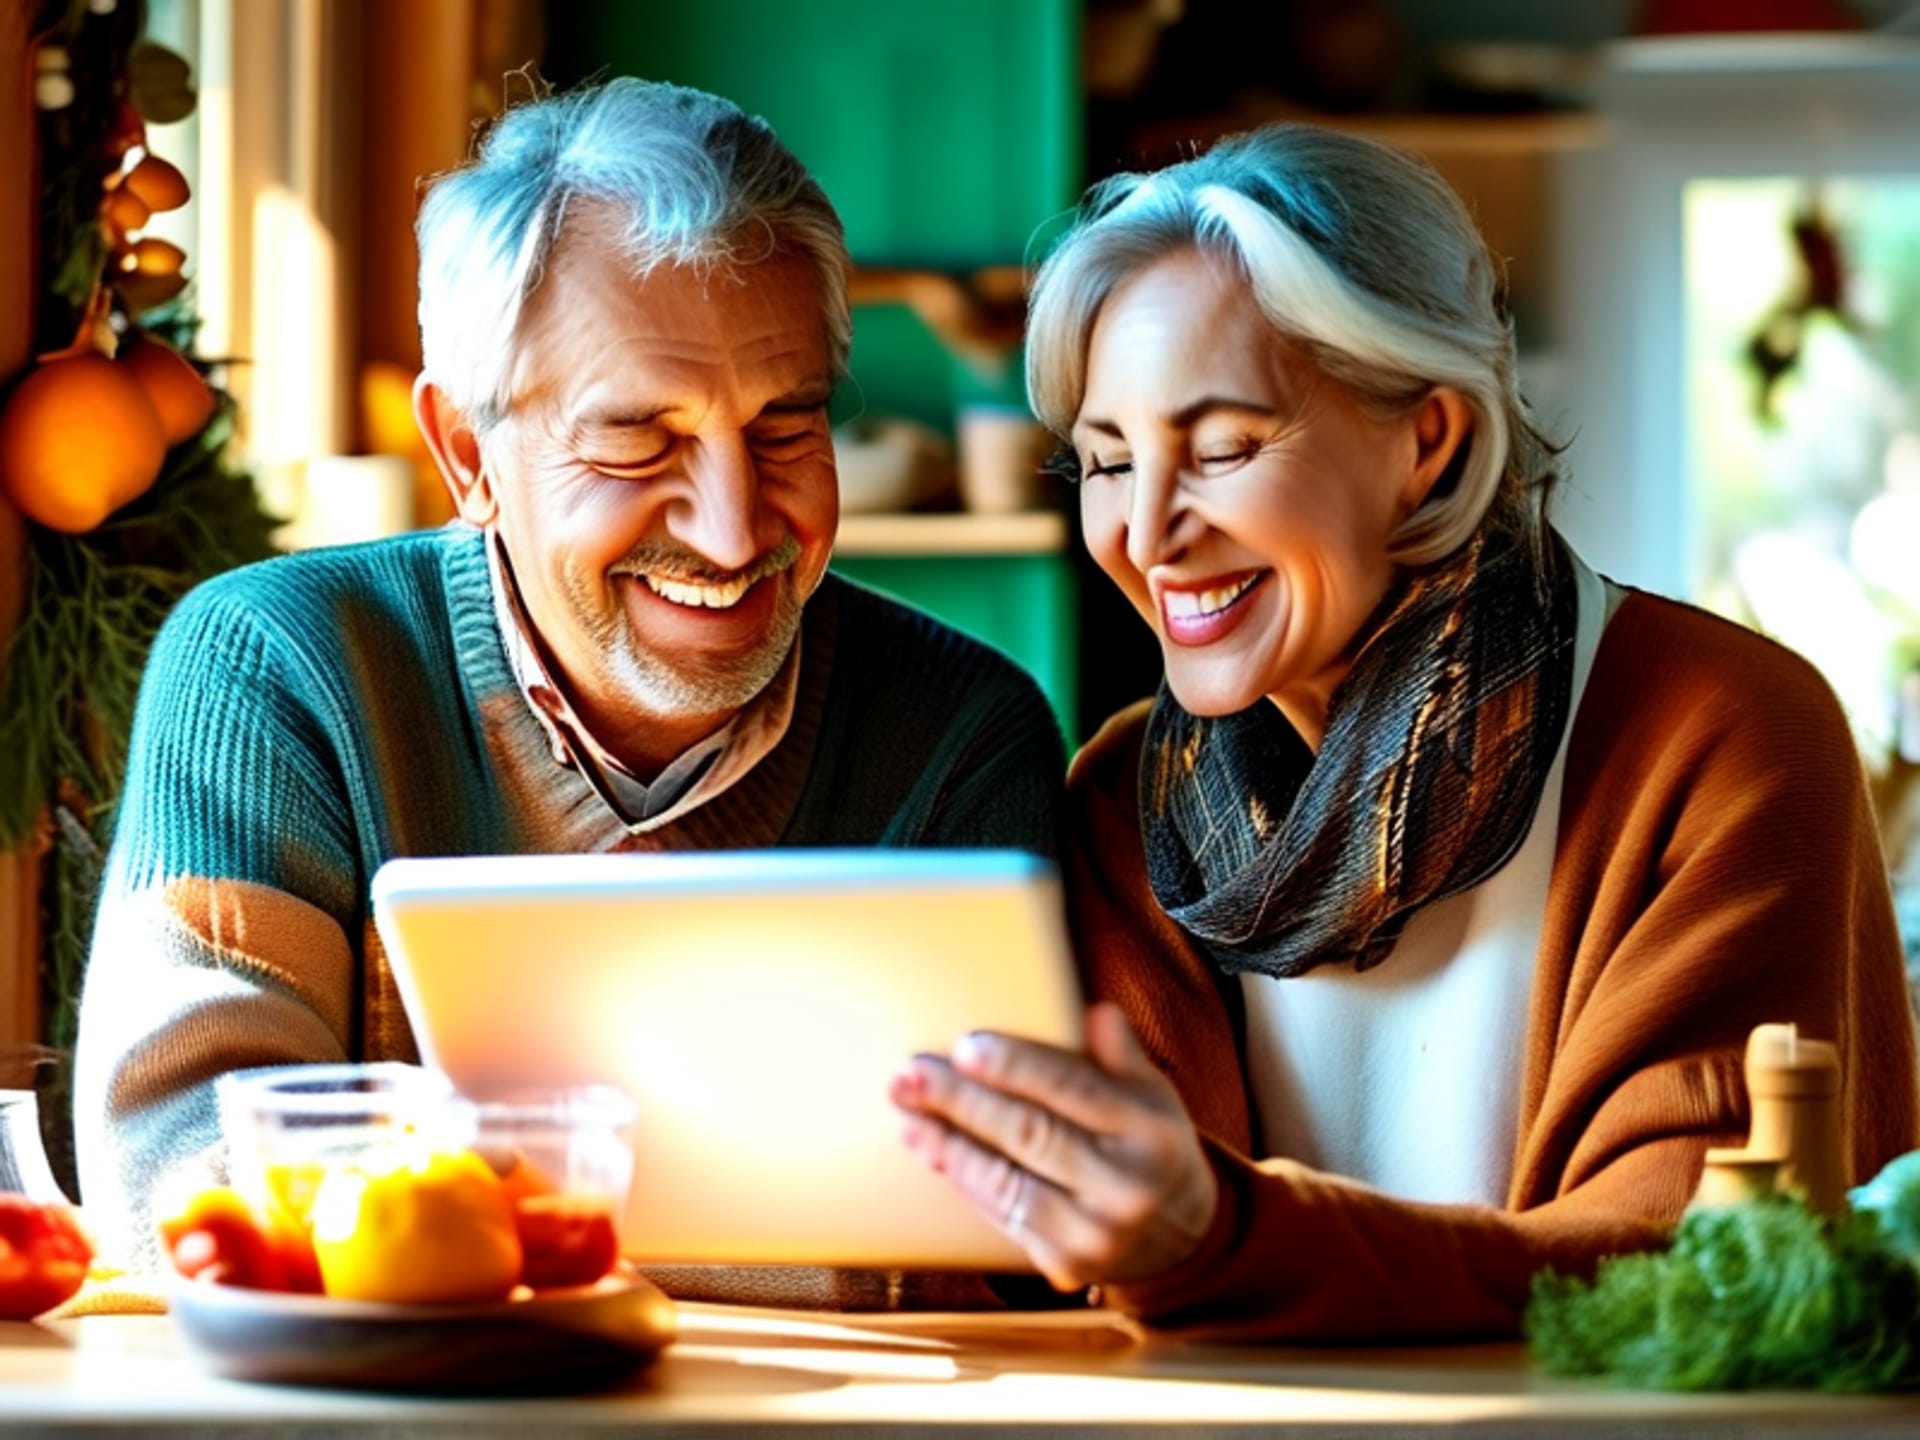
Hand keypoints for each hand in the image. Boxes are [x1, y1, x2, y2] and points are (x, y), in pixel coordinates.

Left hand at [889, 1001, 1217, 1290]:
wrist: (1177, 1232)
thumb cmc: (1148, 1144)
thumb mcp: (1152, 1094)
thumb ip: (1121, 1056)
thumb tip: (1098, 1014)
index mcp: (1151, 1132)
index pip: (1074, 1089)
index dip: (1016, 1067)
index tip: (965, 1046)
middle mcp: (1127, 1187)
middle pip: (1030, 1135)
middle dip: (962, 1102)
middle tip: (910, 1075)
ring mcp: (1096, 1233)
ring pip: (1006, 1183)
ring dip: (948, 1146)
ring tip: (907, 1114)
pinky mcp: (1066, 1264)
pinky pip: (1002, 1215)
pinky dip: (965, 1181)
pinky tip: (934, 1151)